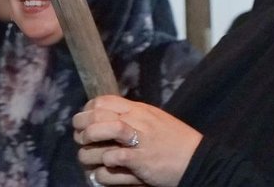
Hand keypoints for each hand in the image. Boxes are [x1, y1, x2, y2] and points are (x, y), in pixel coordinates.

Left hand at [73, 96, 202, 186]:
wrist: (196, 158)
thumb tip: (112, 117)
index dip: (87, 110)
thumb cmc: (174, 140)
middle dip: (81, 125)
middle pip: (98, 114)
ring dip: (88, 147)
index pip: (104, 101)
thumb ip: (134, 116)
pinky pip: (113, 158)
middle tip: (77, 137)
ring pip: (101, 133)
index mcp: (138, 109)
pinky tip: (100, 172)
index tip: (83, 120)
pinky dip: (102, 166)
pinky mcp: (141, 160)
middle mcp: (136, 120)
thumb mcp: (153, 119)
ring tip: (85, 156)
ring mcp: (138, 139)